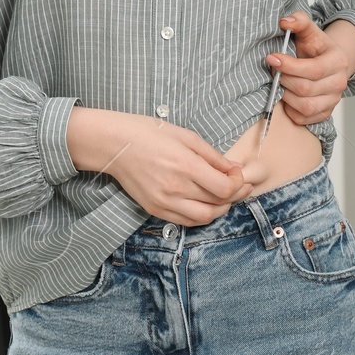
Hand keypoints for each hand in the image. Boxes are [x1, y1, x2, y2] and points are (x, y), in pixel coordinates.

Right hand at [84, 112, 255, 226]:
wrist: (115, 144)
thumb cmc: (150, 134)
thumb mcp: (187, 136)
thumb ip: (213, 156)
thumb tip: (235, 168)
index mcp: (186, 166)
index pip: (224, 188)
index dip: (238, 183)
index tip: (237, 173)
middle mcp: (176, 188)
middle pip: (218, 203)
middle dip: (235, 195)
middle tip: (239, 186)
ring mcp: (165, 202)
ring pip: (204, 217)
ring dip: (220, 209)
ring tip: (223, 196)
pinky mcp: (155, 209)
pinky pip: (186, 221)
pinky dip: (201, 216)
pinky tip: (205, 204)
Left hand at [265, 11, 354, 124]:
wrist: (328, 63)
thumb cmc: (316, 48)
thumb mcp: (309, 31)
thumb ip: (299, 21)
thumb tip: (285, 22)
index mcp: (338, 61)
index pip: (313, 69)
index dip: (289, 66)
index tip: (272, 58)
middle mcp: (339, 83)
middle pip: (306, 89)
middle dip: (284, 79)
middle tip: (275, 70)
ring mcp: (333, 100)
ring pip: (304, 106)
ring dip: (286, 95)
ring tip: (281, 82)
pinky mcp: (324, 113)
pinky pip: (303, 118)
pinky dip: (290, 109)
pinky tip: (288, 95)